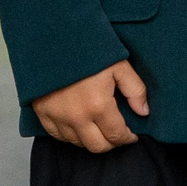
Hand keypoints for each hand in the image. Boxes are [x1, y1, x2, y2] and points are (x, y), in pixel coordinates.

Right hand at [31, 60, 149, 152]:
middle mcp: (77, 117)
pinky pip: (58, 136)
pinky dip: (71, 136)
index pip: (116, 135)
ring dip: (91, 139)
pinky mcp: (43, 113)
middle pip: (97, 146)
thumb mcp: (118, 65)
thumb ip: (135, 90)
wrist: (53, 39)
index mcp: (98, 105)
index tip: (132, 135)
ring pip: (78, 143)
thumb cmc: (87, 49)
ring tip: (99, 128)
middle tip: (117, 134)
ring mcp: (57, 117)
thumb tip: (144, 111)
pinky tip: (80, 126)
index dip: (127, 138)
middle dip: (111, 143)